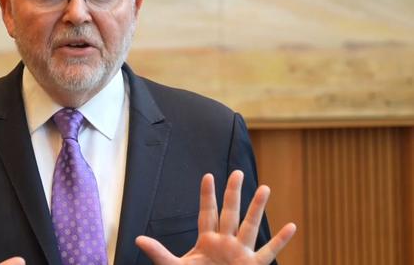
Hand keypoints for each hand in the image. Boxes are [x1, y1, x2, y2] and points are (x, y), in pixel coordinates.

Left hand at [136, 170, 295, 264]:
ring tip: (264, 188)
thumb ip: (158, 253)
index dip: (207, 196)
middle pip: (230, 213)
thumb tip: (136, 239)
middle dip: (233, 193)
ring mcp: (240, 254)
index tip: (208, 176)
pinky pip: (268, 253)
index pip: (207, 213)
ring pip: (250, 227)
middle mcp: (225, 243)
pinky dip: (280, 241)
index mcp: (206, 241)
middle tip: (238, 172)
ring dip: (257, 208)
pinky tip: (291, 226)